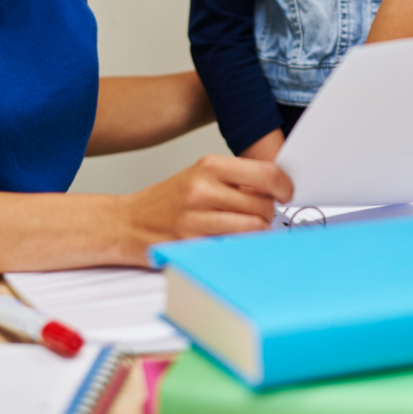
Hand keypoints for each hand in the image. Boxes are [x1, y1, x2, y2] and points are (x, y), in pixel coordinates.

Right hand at [123, 154, 293, 254]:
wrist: (126, 222)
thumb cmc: (168, 200)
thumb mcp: (200, 176)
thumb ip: (236, 179)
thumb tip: (278, 187)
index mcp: (209, 166)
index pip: (266, 172)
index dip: (284, 186)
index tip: (286, 194)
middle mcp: (202, 189)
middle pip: (263, 204)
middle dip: (268, 212)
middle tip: (257, 214)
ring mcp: (195, 219)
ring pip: (253, 227)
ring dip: (256, 231)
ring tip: (243, 228)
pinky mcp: (191, 245)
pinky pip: (233, 247)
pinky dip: (238, 246)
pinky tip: (228, 241)